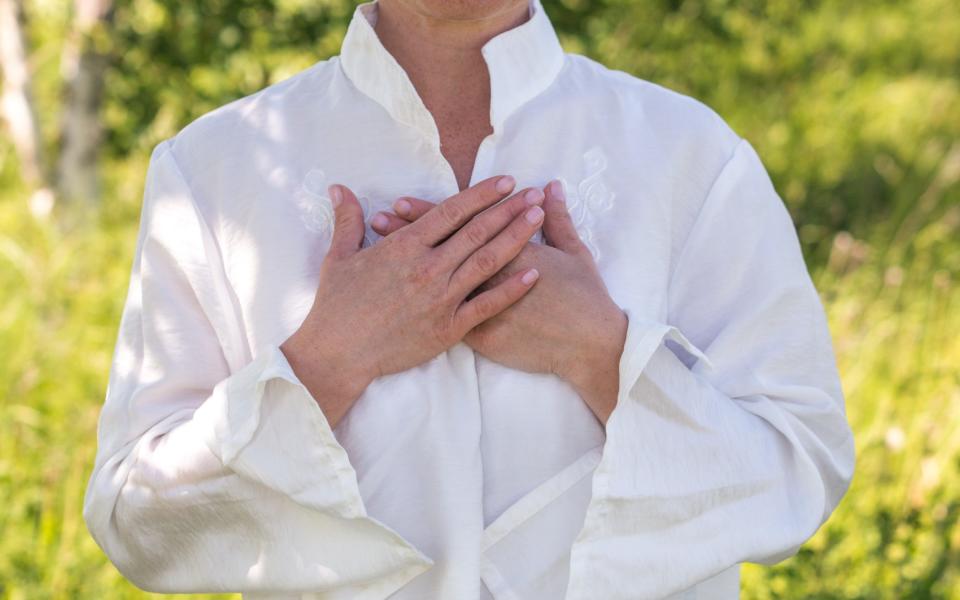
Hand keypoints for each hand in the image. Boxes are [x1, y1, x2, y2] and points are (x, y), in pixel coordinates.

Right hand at [282, 176, 546, 427]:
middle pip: (477, 232)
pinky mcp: (448, 328)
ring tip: (538, 219)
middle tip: (534, 194)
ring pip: (486, 262)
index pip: (451, 212)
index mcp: (403, 247)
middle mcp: (427, 269)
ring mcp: (441, 299)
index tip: (505, 182)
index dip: (481, 195)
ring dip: (516, 238)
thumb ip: (347, 219)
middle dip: (509, 210)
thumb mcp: (339, 257)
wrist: (339, 354)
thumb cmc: (336, 306)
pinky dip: (512, 289)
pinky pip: (487, 305)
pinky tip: (534, 273)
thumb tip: (339, 188)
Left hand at [371, 180, 627, 424]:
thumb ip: (558, 219)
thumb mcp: (575, 252)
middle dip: (407, 234)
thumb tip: (550, 188)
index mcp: (507, 249)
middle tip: (379, 219)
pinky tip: (400, 301)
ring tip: (379, 253)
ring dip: (407, 267)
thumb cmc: (585, 297)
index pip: (461, 226)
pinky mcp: (482, 336)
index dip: (429, 213)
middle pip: (440, 250)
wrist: (589, 344)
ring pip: (435, 283)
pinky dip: (421, 308)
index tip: (402, 203)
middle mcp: (489, 276)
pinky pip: (446, 320)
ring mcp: (482, 308)